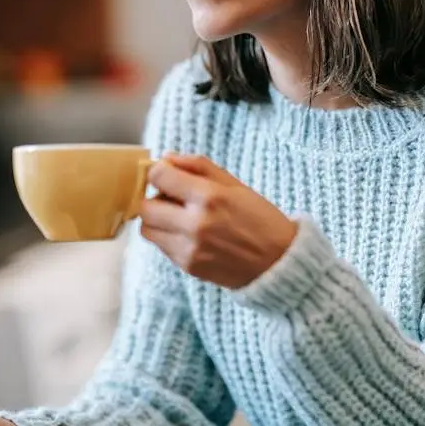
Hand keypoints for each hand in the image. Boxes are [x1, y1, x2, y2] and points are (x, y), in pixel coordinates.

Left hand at [140, 154, 297, 288]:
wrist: (279, 263)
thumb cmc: (261, 220)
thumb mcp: (235, 184)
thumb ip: (198, 166)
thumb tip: (167, 158)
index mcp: (209, 197)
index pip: (158, 176)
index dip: (159, 171)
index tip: (168, 174)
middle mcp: (195, 224)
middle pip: (145, 206)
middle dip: (154, 197)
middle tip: (171, 197)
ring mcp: (189, 249)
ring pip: (147, 229)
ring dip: (157, 219)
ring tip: (179, 217)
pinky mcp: (188, 267)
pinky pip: (161, 247)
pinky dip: (168, 237)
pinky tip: (190, 234)